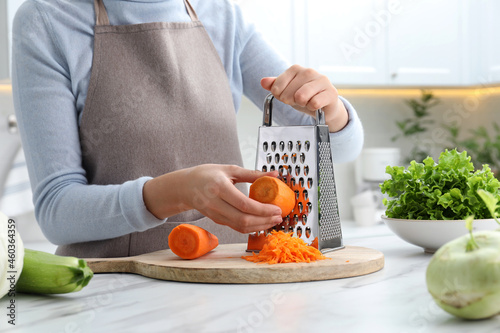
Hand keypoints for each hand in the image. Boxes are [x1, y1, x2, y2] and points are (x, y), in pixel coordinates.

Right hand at [143, 164, 282, 232]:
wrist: (185, 186)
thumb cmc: (206, 174)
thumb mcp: (229, 169)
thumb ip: (252, 173)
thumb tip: (274, 174)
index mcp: (219, 187)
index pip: (244, 204)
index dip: (263, 210)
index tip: (276, 208)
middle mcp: (215, 203)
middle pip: (243, 219)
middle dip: (264, 220)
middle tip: (278, 216)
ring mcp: (214, 214)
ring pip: (240, 227)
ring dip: (259, 226)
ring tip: (273, 220)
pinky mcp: (216, 220)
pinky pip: (235, 227)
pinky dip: (250, 227)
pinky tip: (261, 222)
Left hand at [261, 64, 348, 131]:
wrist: (325, 106)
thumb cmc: (305, 97)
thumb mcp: (287, 91)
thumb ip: (275, 85)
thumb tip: (263, 81)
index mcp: (296, 69)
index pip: (277, 85)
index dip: (279, 95)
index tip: (285, 97)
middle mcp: (309, 72)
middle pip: (289, 92)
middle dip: (291, 101)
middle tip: (298, 101)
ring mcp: (322, 81)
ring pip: (301, 96)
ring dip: (302, 104)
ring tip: (307, 102)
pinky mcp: (331, 92)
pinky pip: (314, 103)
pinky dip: (312, 108)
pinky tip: (316, 105)